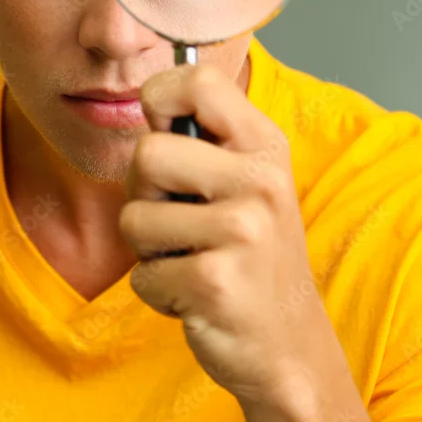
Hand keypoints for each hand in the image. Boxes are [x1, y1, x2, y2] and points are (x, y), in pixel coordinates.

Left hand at [118, 61, 323, 410]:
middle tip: (180, 219)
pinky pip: (142, 275)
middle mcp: (261, 180)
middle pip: (147, 153)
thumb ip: (204, 136)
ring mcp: (243, 231)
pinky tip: (196, 294)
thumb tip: (141, 91)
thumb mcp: (247, 179)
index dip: (161, 98)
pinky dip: (157, 291)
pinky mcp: (217, 282)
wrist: (287, 341)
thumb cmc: (250, 252)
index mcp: (264, 144)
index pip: (199, 79)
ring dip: (149, 249)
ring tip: (192, 258)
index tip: (165, 129)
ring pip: (134, 218)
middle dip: (144, 193)